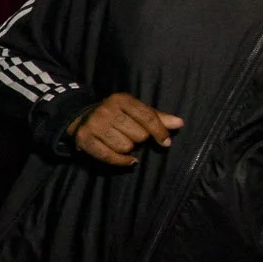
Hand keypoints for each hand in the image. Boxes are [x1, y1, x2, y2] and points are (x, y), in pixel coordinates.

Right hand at [67, 92, 183, 166]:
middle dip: (139, 139)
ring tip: (122, 142)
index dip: (159, 131)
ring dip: (128, 149)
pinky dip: (121, 161)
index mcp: (121, 99)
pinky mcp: (85, 139)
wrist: (82, 117)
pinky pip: (109, 156)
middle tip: (131, 135)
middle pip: (138, 135)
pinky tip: (129, 160)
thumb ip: (157, 117)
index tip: (166, 143)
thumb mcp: (135, 110)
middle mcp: (106, 110)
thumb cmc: (116, 114)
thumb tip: (180, 123)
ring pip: (125, 147)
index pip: (147, 117)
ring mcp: (94, 125)